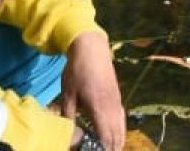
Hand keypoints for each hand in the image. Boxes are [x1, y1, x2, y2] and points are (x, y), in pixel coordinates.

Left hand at [60, 31, 125, 150]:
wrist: (91, 49)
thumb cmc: (77, 71)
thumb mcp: (68, 93)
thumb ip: (68, 114)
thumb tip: (67, 131)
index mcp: (98, 109)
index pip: (105, 137)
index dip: (103, 148)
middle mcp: (111, 108)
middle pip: (116, 135)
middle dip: (111, 147)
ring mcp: (116, 102)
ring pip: (121, 128)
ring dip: (117, 140)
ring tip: (109, 148)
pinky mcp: (118, 97)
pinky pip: (122, 119)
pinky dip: (119, 130)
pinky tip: (114, 133)